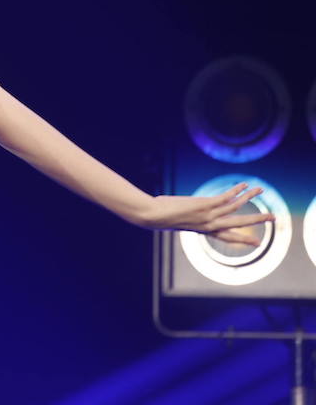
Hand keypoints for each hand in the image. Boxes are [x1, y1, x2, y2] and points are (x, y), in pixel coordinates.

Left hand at [141, 182, 275, 246]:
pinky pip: (226, 197)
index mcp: (205, 231)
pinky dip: (237, 190)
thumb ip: (190, 220)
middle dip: (258, 220)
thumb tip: (189, 215)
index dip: (244, 240)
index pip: (230, 238)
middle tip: (274, 218)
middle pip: (240, 224)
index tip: (258, 242)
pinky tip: (244, 184)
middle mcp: (211, 225)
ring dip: (250, 197)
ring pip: (237, 207)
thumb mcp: (180, 222)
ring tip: (261, 190)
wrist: (154, 216)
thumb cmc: (163, 218)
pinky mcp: (205, 205)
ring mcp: (209, 215)